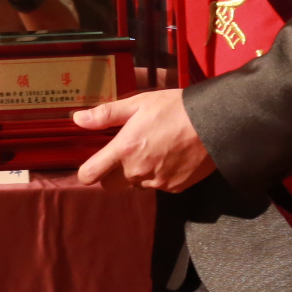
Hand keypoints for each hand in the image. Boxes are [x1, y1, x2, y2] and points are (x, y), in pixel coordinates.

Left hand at [72, 90, 214, 192]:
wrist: (214, 123)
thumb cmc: (174, 108)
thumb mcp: (138, 103)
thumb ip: (106, 114)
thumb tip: (77, 119)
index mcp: (124, 150)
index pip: (90, 175)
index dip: (87, 171)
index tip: (93, 162)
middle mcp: (138, 171)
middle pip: (110, 185)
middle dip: (112, 172)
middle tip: (126, 151)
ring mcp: (157, 182)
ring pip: (136, 185)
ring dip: (138, 173)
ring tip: (154, 148)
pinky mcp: (175, 188)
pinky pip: (158, 186)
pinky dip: (159, 175)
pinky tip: (170, 156)